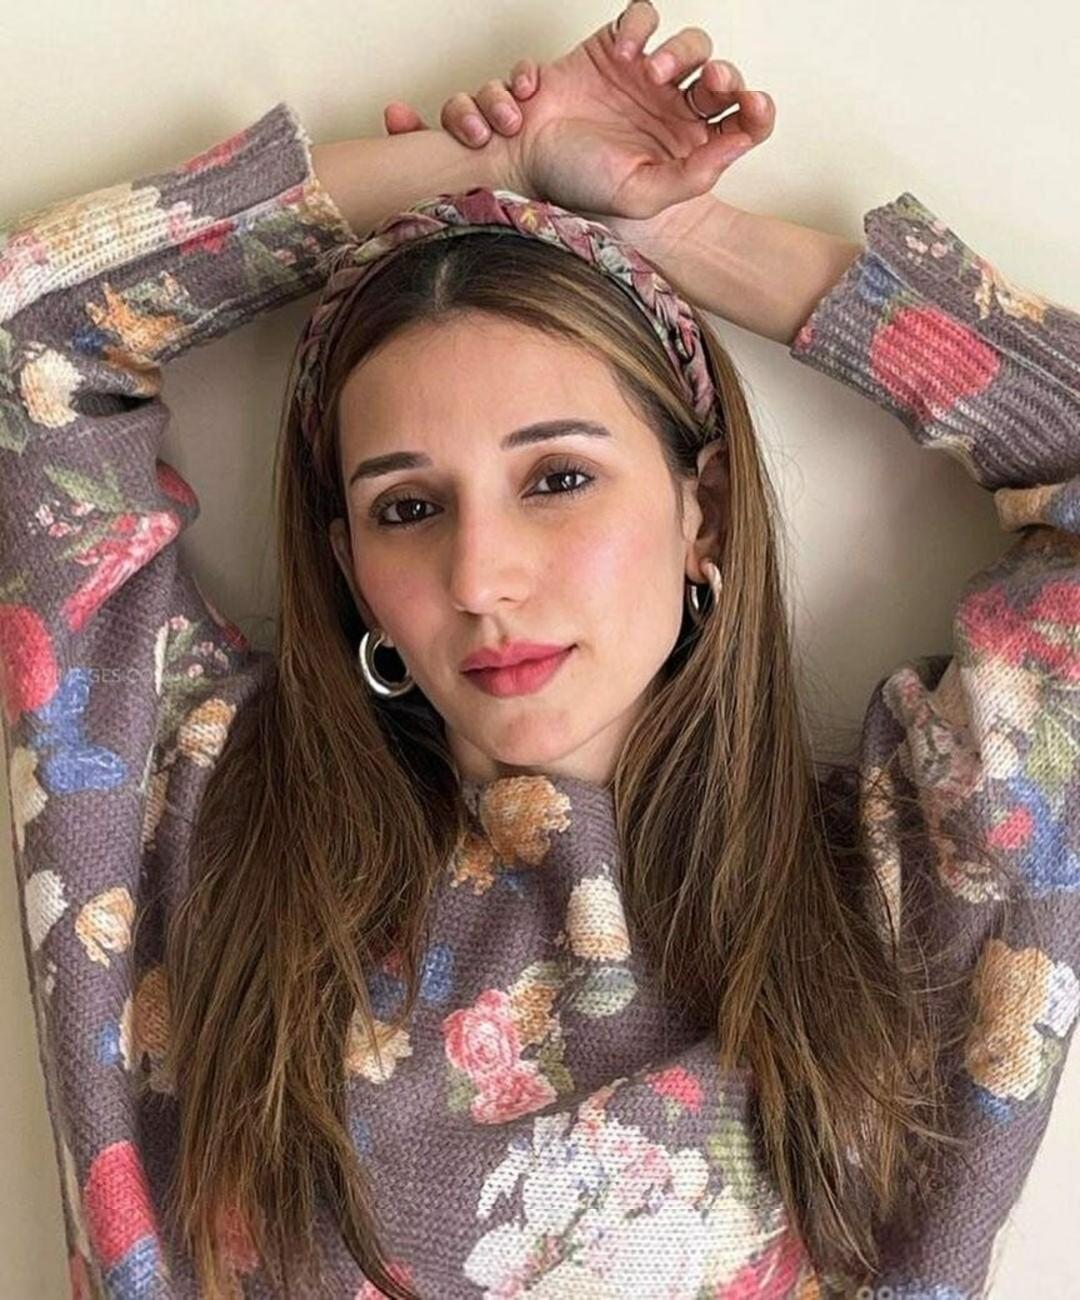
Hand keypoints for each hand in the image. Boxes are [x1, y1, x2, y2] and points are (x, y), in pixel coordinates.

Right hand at [381, 2, 773, 220]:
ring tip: (653, 72)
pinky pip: (643, 17)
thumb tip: (740, 142)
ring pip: (691, 44)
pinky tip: (625, 54)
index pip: (740, 124)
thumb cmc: (577, 182)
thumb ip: (692, 177)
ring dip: (683, 50)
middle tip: (709, 82)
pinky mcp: (615, 47)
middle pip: (722, 78)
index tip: (753, 105)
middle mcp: (673, 109)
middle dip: (725, 76)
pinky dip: (640, 27)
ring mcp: (646, 75)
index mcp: (687, 147)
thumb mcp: (640, 194)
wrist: (523, 157)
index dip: (757, 111)